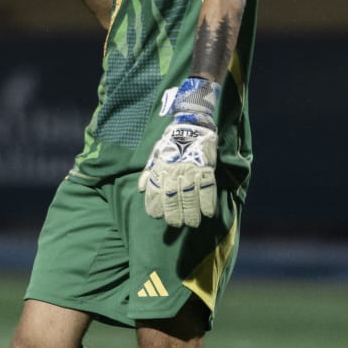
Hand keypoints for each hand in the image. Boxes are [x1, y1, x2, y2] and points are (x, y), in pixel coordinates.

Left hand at [139, 78, 220, 227]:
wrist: (191, 123)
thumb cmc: (171, 141)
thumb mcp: (155, 153)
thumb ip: (148, 172)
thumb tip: (140, 189)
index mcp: (160, 168)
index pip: (155, 192)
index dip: (155, 206)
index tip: (158, 216)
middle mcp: (174, 171)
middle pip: (172, 198)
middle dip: (174, 214)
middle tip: (177, 225)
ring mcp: (191, 170)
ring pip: (189, 196)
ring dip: (191, 212)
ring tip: (192, 223)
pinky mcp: (206, 168)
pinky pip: (207, 188)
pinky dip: (207, 202)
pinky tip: (208, 213)